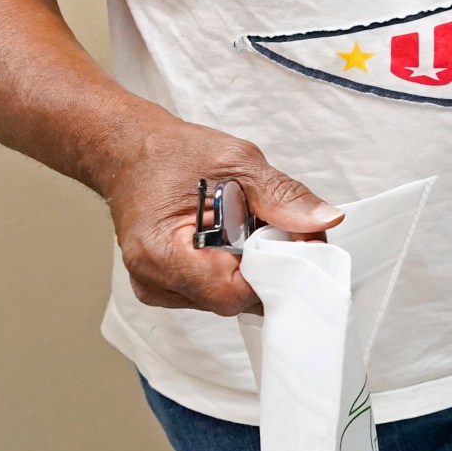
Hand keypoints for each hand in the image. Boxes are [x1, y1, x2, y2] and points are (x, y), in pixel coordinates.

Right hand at [104, 120, 343, 315]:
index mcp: (161, 253)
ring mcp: (159, 288)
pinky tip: (230, 238)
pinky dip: (234, 266)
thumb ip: (282, 196)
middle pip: (234, 299)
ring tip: (246, 226)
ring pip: (228, 297)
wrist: (127, 151)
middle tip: (277, 227)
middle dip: (267, 267)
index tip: (296, 242)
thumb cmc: (171, 154)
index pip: (234, 292)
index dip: (274, 271)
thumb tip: (324, 221)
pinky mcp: (167, 286)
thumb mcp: (236, 162)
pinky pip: (216, 289)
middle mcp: (154, 281)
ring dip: (251, 266)